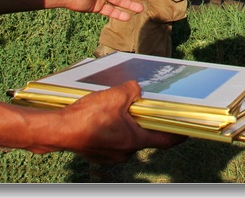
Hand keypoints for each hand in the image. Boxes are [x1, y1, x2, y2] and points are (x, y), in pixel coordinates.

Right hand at [55, 81, 184, 162]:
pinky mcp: (98, 151)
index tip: (188, 129)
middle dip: (146, 120)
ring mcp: (110, 154)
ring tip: (121, 106)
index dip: (178, 133)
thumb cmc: (86, 117)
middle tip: (146, 106)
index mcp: (134, 141)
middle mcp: (125, 152)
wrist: (57, 131)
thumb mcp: (116, 95)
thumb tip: (136, 89)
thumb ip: (132, 90)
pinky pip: (112, 138)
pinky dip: (113, 126)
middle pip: (144, 135)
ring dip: (127, 122)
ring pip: (126, 136)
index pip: (166, 140)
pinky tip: (105, 114)